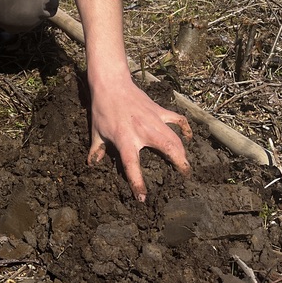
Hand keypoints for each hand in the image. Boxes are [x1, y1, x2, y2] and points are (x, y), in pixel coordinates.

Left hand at [88, 79, 191, 201]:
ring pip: (176, 137)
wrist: (111, 83)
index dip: (138, 184)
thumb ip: (96, 150)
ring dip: (183, 152)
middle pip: (168, 149)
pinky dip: (185, 128)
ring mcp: (154, 120)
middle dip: (179, 164)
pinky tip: (189, 137)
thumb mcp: (96, 131)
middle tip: (184, 177)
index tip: (143, 199)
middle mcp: (143, 131)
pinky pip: (177, 120)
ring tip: (186, 164)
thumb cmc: (102, 108)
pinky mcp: (159, 111)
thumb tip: (92, 165)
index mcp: (125, 139)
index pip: (132, 166)